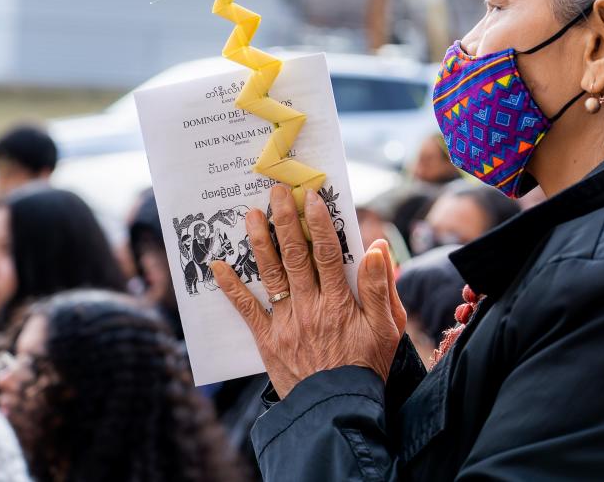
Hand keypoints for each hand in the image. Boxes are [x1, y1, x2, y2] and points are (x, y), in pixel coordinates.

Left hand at [210, 184, 404, 397]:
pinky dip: (231, 288)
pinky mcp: (268, 340)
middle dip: (285, 220)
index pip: (328, 253)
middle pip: (295, 255)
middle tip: (277, 193)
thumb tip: (377, 248)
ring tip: (251, 214)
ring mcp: (286, 323)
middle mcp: (310, 307)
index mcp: (339, 301)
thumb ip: (381, 286)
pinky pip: (246, 310)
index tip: (311, 197)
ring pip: (270, 274)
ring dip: (259, 242)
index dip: (319, 222)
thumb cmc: (367, 365)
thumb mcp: (386, 327)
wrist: (337, 410)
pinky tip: (217, 266)